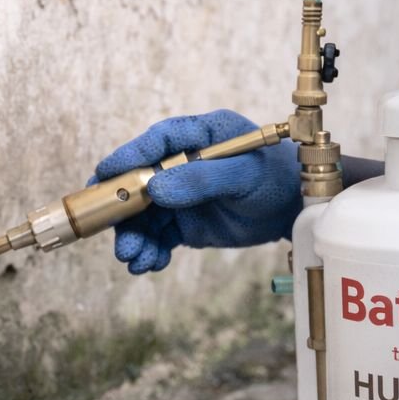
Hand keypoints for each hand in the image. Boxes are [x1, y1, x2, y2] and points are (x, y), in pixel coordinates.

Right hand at [91, 110, 301, 273]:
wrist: (296, 210)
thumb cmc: (277, 179)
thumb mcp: (245, 175)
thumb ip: (202, 178)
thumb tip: (156, 188)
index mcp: (200, 136)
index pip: (157, 141)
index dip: (128, 156)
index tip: (103, 173)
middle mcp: (183, 162)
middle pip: (140, 181)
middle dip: (124, 211)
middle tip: (118, 236)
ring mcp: (181, 193)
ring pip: (144, 214)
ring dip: (134, 237)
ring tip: (136, 259)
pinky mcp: (184, 221)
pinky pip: (158, 236)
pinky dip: (150, 250)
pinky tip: (150, 264)